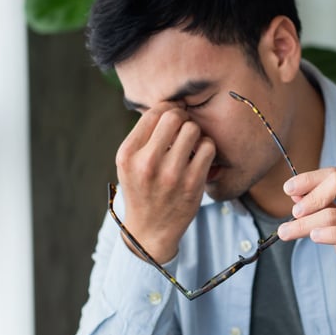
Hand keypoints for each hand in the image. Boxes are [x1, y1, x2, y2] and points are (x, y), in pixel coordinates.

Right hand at [114, 104, 214, 262]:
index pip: (153, 113)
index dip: (168, 108)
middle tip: (183, 126)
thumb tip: (171, 104)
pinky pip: (208, 148)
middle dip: (182, 117)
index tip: (172, 116)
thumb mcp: (129, 163)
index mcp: (127, 154)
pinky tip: (199, 156)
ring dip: (195, 132)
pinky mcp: (192, 184)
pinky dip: (206, 148)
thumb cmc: (141, 189)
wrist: (150, 230)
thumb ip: (144, 135)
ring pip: (193, 130)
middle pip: (174, 116)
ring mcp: (171, 175)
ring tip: (190, 143)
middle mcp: (147, 163)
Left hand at [277, 168, 335, 326]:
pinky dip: (327, 234)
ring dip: (305, 224)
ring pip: (334, 214)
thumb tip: (295, 195)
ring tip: (287, 231)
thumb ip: (325, 207)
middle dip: (309, 196)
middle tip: (293, 212)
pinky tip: (314, 237)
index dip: (309, 180)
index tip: (288, 189)